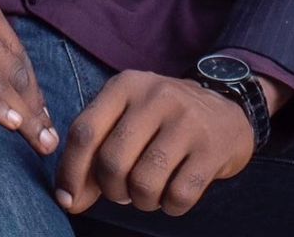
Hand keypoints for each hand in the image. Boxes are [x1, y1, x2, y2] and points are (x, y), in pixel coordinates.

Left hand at [54, 70, 255, 216]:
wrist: (226, 111)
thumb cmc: (163, 120)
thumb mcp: (127, 117)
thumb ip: (96, 150)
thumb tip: (70, 199)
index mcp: (125, 85)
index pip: (85, 131)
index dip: (71, 172)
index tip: (68, 199)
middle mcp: (154, 96)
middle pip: (112, 161)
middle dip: (112, 190)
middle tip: (123, 191)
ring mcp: (186, 120)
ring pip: (143, 183)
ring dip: (142, 201)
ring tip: (149, 192)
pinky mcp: (211, 148)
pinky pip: (178, 196)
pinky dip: (170, 206)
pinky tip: (174, 194)